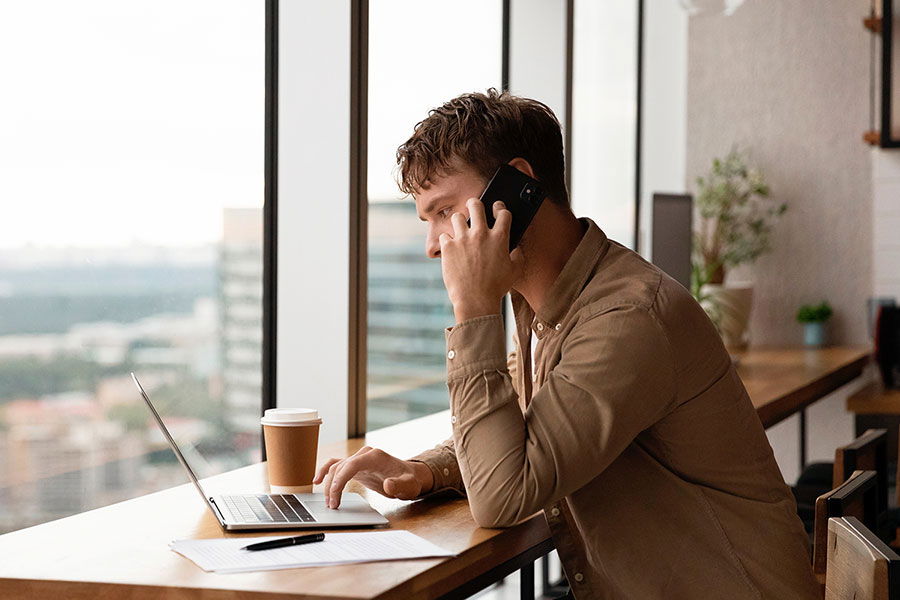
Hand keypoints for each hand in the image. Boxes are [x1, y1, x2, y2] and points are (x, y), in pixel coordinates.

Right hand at [312, 446, 434, 508]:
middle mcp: (364, 454)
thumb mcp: (409, 486)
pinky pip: (337, 465)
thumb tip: (388, 484)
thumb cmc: (409, 481)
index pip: (351, 464)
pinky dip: (325, 471)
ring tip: (328, 502)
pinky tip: (316, 481)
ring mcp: (359, 459)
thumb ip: (400, 485)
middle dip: (333, 486)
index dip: (340, 479)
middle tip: (332, 506)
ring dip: (328, 483)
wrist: (410, 476)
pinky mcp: (355, 465)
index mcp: (375, 456)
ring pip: (336, 467)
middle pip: (341, 467)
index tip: (334, 495)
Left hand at [440, 199, 523, 322]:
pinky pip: (444, 236)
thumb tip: (516, 250)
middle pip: (476, 205)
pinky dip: (447, 241)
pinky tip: (450, 248)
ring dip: (458, 221)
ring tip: (459, 228)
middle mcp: (481, 234)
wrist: (475, 300)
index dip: (500, 208)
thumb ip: (518, 256)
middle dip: (475, 203)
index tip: (497, 209)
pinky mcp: (448, 248)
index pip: (503, 212)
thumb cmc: (496, 287)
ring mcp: (463, 239)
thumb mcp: (515, 272)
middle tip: (473, 207)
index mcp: (499, 238)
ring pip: (456, 216)